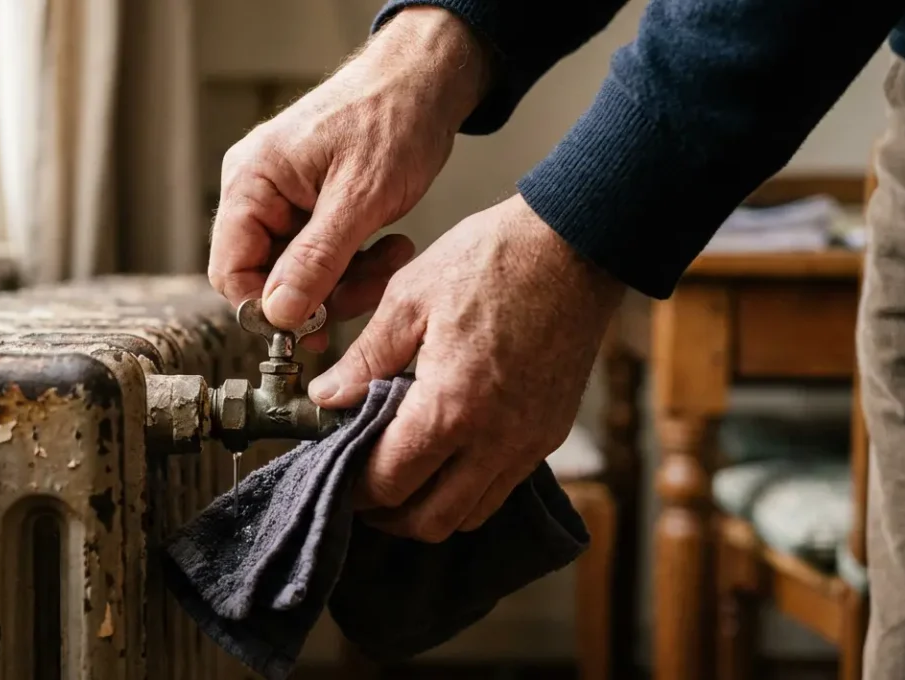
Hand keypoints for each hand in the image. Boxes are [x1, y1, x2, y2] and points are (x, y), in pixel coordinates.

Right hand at [207, 7, 491, 347]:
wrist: (426, 80)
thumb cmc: (391, 117)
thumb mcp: (359, 197)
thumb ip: (316, 260)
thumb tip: (278, 314)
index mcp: (252, 181)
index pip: (230, 269)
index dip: (265, 307)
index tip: (310, 327)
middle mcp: (259, 191)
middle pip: (267, 276)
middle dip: (320, 294)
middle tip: (366, 294)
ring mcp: (286, 199)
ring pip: (302, 274)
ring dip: (348, 281)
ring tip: (390, 259)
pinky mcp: (314, 206)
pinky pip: (324, 256)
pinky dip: (357, 263)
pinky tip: (390, 247)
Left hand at [308, 195, 625, 541]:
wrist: (576, 245)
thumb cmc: (493, 260)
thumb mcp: (409, 298)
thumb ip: (365, 358)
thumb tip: (327, 397)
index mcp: (452, 407)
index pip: (390, 483)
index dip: (354, 490)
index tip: (334, 473)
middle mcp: (495, 439)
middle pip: (432, 521)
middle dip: (390, 515)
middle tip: (362, 488)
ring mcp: (530, 441)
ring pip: (472, 514)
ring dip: (430, 507)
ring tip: (402, 474)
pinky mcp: (551, 432)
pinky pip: (503, 486)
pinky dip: (468, 488)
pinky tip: (446, 453)